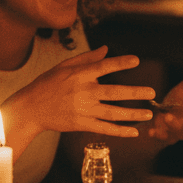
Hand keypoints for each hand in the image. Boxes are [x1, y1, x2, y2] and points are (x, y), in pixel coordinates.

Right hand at [13, 46, 155, 138]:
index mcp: (79, 75)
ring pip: (112, 113)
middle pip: (113, 92)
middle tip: (152, 93)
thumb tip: (106, 49)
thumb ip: (87, 58)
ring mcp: (83, 110)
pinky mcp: (82, 124)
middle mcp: (83, 92)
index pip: (103, 67)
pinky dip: (120, 131)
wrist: (31, 108)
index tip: (136, 61)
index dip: (120, 63)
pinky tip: (134, 132)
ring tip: (149, 114)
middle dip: (134, 93)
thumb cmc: (47, 84)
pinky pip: (104, 129)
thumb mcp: (64, 66)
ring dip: (132, 115)